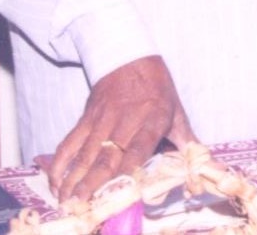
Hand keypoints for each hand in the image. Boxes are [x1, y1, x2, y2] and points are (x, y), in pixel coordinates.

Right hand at [47, 55, 194, 203]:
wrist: (128, 54)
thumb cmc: (157, 86)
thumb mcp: (176, 110)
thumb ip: (185, 139)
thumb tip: (202, 165)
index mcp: (152, 120)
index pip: (138, 148)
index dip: (127, 170)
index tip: (118, 192)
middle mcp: (125, 120)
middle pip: (107, 155)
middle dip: (93, 182)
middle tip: (81, 203)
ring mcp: (102, 119)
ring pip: (86, 151)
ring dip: (74, 177)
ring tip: (65, 198)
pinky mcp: (86, 116)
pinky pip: (71, 140)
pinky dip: (61, 160)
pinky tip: (55, 178)